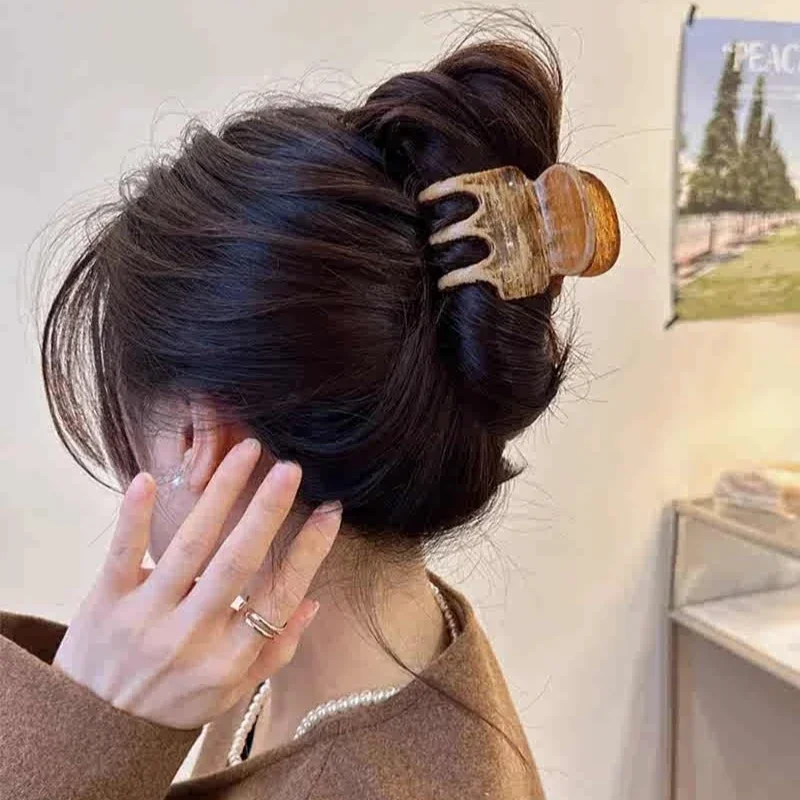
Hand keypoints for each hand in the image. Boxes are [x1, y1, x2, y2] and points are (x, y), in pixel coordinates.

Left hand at [53, 439, 340, 729]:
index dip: (309, 552)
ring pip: (189, 546)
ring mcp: (145, 617)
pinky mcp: (105, 602)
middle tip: (290, 468)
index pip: (279, 597)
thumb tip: (313, 602)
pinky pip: (123, 554)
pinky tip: (150, 478)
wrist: (94, 730)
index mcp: (228, 659)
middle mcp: (190, 636)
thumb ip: (274, 651)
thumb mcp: (232, 692)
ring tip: (244, 452)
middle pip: (236, 563)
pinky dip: (135, 516)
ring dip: (220, 494)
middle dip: (266, 511)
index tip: (331, 509)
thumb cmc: (174, 704)